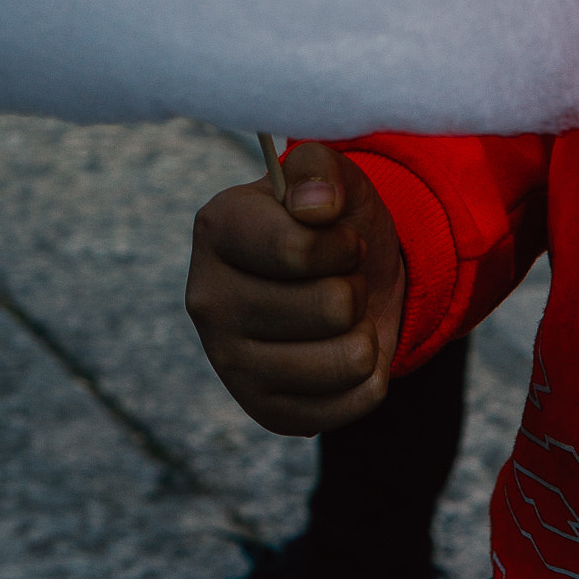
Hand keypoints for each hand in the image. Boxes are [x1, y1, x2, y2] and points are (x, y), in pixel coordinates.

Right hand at [185, 141, 406, 436]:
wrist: (340, 276)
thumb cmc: (329, 220)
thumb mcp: (330, 175)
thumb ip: (320, 168)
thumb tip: (315, 207)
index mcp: (217, 229)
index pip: (297, 251)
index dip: (342, 244)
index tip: (340, 237)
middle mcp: (209, 300)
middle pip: (333, 308)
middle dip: (355, 286)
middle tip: (335, 277)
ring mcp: (230, 363)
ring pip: (351, 359)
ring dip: (364, 329)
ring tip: (336, 313)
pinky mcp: (265, 410)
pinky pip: (359, 401)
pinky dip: (369, 373)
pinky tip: (337, 350)